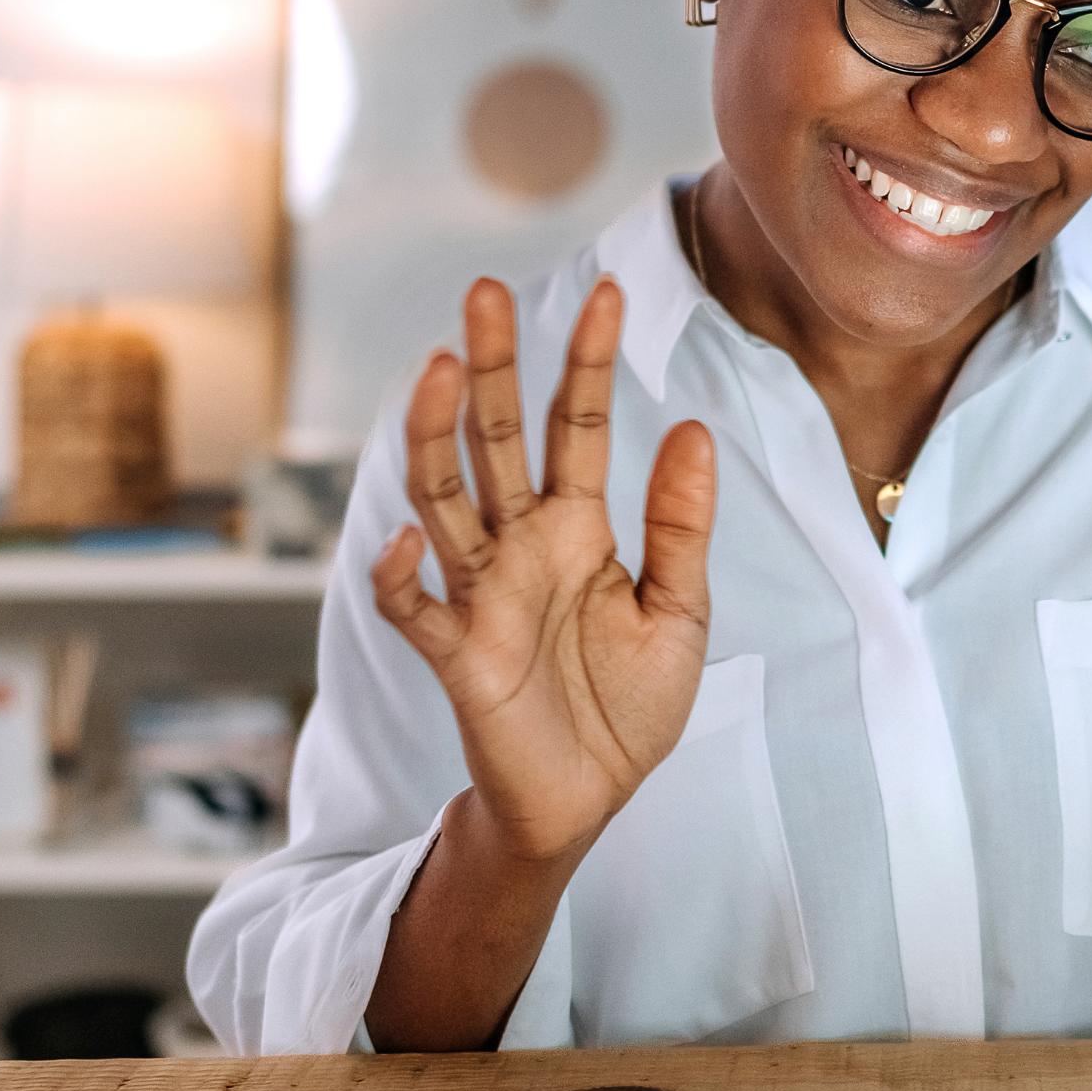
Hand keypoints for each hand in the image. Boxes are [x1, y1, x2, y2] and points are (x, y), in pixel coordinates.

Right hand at [371, 275, 715, 868]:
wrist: (591, 800)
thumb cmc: (629, 705)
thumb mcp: (680, 611)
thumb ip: (679, 524)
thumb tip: (693, 426)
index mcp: (576, 528)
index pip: (576, 426)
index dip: (586, 362)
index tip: (607, 290)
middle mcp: (519, 547)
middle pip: (495, 440)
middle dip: (490, 367)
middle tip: (485, 291)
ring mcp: (481, 595)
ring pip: (442, 498)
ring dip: (434, 435)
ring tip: (437, 366)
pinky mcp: (457, 656)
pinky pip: (412, 608)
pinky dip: (398, 576)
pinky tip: (404, 539)